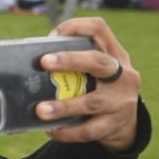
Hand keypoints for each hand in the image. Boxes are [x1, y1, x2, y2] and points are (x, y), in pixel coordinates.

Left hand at [36, 17, 140, 151]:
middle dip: (70, 60)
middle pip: (98, 62)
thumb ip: (75, 65)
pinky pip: (88, 130)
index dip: (76, 27)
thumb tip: (32, 66)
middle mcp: (124, 75)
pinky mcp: (115, 124)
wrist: (127, 124)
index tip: (52, 36)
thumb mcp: (97, 73)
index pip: (99, 29)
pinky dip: (67, 131)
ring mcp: (122, 101)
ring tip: (40, 110)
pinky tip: (51, 130)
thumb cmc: (100, 90)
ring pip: (91, 102)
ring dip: (63, 106)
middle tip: (44, 62)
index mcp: (116, 55)